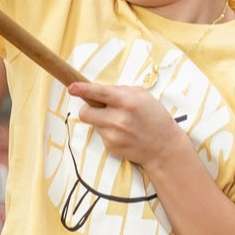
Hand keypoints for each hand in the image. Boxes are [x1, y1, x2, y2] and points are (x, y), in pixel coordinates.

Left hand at [67, 82, 183, 169]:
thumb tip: (98, 89)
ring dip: (101, 121)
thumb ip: (120, 90)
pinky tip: (123, 133)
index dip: (83, 89)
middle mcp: (118, 119)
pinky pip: (101, 134)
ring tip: (120, 123)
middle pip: (85, 112)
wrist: (163, 147)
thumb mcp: (142, 96)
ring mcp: (114, 135)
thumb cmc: (154, 117)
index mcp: (127, 102)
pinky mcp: (111, 147)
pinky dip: (108, 132)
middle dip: (88, 109)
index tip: (71, 87)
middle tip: (99, 108)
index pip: (100, 93)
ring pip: (92, 123)